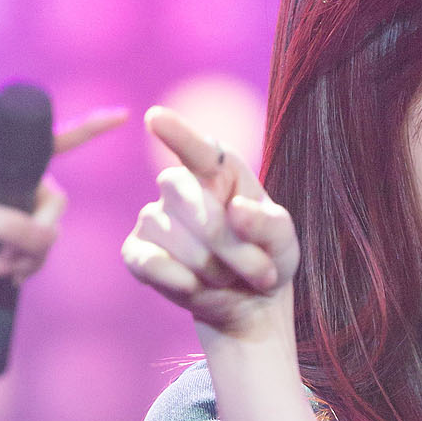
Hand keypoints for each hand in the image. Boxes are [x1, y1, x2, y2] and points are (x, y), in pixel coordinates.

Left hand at [0, 107, 126, 303]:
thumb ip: (15, 225)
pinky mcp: (11, 246)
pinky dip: (25, 269)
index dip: (90, 127)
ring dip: (27, 259)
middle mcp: (11, 182)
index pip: (54, 138)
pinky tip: (1, 275)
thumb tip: (44, 241)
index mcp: (0, 157)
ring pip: (50, 237)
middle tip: (3, 254)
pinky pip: (38, 257)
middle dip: (37, 235)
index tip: (123, 115)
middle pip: (57, 204)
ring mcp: (13, 215)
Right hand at [122, 107, 298, 339]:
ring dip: (215, 271)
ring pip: (178, 240)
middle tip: (261, 272)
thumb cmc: (267, 257)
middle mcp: (179, 185)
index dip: (177, 134)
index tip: (155, 118)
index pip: (197, 148)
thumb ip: (269, 224)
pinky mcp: (138, 252)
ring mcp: (154, 217)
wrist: (248, 302)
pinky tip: (193, 287)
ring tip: (229, 277)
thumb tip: (237, 209)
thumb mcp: (284, 242)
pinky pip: (149, 262)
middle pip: (194, 204)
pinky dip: (177, 280)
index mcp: (217, 168)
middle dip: (233, 247)